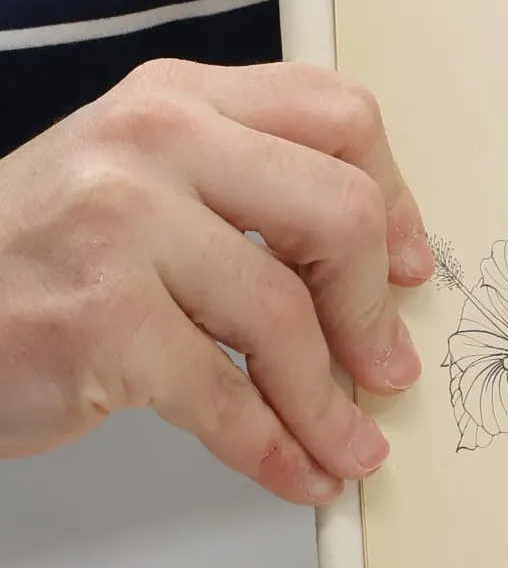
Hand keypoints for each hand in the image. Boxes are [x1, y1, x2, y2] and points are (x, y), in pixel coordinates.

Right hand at [0, 58, 431, 503]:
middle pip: (337, 214)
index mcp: (179, 99)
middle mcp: (155, 145)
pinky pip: (227, 398)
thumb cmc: (39, 255)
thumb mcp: (141, 182)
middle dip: (373, 309)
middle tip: (387, 365)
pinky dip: (275, 446)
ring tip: (349, 441)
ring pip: (285, 319)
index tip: (408, 264)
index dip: (395, 198)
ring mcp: (123, 228)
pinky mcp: (103, 322)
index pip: (338, 115)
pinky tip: (296, 468)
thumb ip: (247, 195)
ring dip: (329, 402)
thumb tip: (378, 271)